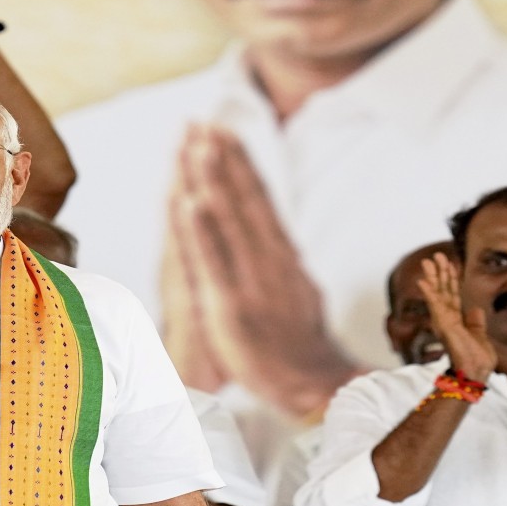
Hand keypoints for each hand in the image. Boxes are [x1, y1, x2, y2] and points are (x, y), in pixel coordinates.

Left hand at [163, 124, 356, 416]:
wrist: (314, 385)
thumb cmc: (298, 341)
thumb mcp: (296, 288)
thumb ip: (280, 256)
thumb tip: (272, 227)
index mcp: (280, 255)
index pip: (258, 199)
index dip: (240, 162)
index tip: (222, 129)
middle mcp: (269, 260)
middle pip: (243, 200)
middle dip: (223, 159)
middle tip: (205, 121)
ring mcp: (251, 281)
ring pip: (228, 222)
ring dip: (213, 180)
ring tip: (198, 145)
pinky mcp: (231, 306)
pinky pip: (214, 263)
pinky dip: (203, 231)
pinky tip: (191, 202)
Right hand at [416, 252, 495, 380]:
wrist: (475, 373)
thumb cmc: (477, 360)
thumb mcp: (481, 336)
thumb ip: (476, 322)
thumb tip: (476, 309)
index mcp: (456, 319)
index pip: (452, 294)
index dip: (451, 278)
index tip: (450, 263)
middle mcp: (447, 318)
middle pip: (443, 290)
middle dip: (439, 272)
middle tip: (435, 255)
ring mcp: (443, 321)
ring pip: (438, 293)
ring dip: (433, 276)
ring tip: (428, 261)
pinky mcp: (443, 324)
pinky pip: (435, 305)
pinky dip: (429, 292)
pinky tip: (423, 281)